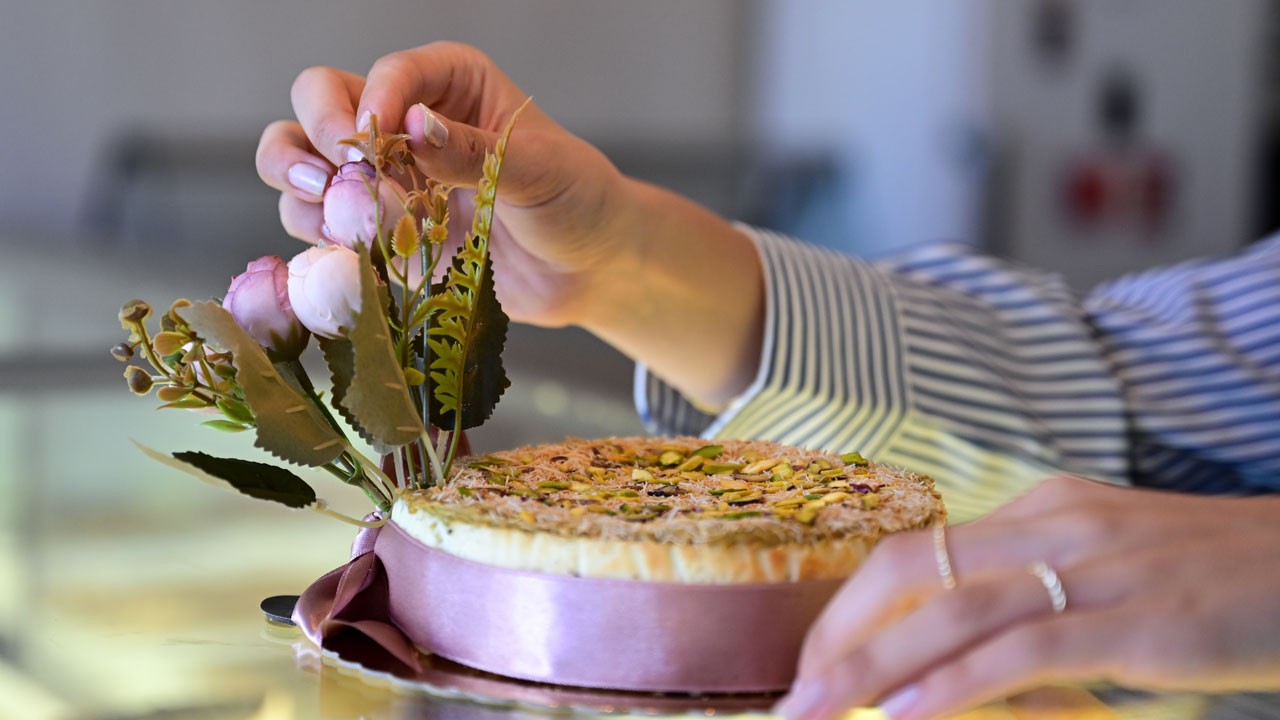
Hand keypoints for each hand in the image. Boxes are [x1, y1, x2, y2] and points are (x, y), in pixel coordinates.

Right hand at [255, 41, 631, 328]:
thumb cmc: (577, 201)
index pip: (386, 73)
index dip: (370, 102)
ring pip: (299, 161)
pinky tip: (348, 252)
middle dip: (315, 136)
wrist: (587, 269)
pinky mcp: (377, 231)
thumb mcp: (540, 170)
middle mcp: (403, 121)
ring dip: (304, 189)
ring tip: (342, 220)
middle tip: (334, 179)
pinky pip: (318, 226)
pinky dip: (318, 238)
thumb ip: (474, 151)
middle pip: (317, 100)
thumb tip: (413, 126)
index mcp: (449, 83)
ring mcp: (384, 177)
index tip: (374, 141)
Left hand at [777, 475, 1279, 719]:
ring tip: (814, 708)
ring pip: (954, 611)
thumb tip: (971, 652)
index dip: (855, 604)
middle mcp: (1055, 527)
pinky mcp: (1136, 622)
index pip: (921, 550)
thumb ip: (1041, 596)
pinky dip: (954, 683)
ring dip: (873, 664)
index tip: (817, 654)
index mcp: (1044, 512)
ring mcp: (1095, 570)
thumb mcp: (1115, 569)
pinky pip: (1023, 651)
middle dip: (841, 632)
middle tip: (792, 690)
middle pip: (916, 571)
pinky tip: (903, 715)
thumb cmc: (1218, 577)